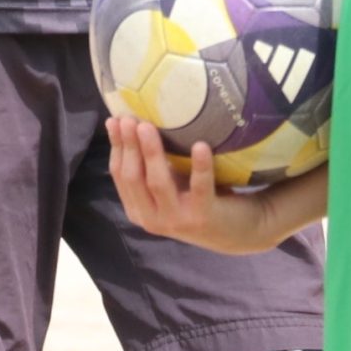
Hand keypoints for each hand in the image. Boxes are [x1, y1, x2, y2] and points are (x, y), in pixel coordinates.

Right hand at [105, 118, 273, 254]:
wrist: (235, 231)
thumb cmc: (195, 200)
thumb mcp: (167, 185)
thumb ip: (149, 165)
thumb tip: (129, 122)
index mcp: (137, 209)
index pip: (120, 175)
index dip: (116, 146)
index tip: (115, 120)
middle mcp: (151, 219)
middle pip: (133, 178)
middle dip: (129, 146)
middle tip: (129, 119)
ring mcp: (177, 220)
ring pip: (158, 183)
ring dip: (151, 153)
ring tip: (148, 127)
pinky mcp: (203, 217)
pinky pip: (200, 188)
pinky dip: (200, 166)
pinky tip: (200, 146)